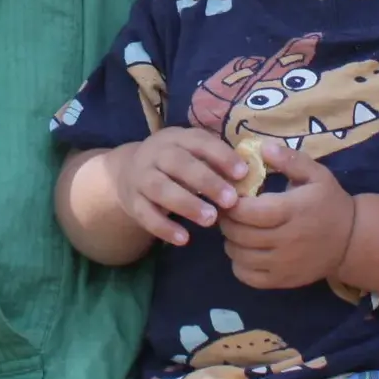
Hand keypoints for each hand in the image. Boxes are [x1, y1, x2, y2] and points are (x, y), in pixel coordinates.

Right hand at [109, 128, 247, 246]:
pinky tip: (184, 239)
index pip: (199, 142)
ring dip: (186, 204)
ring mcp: (141, 177)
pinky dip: (164, 227)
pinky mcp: (132, 201)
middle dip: (206, 181)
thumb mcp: (192, 155)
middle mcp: (156, 153)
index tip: (243, 173)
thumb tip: (251, 177)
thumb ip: (216, 163)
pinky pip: (146, 215)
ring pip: (160, 188)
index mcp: (177, 138)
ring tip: (210, 220)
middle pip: (179, 164)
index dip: (221, 156)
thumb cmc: (176, 166)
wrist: (128, 174)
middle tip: (231, 201)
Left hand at [219, 142, 357, 289]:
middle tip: (227, 211)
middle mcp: (286, 240)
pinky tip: (245, 251)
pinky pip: (248, 277)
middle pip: (240, 234)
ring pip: (239, 256)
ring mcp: (284, 264)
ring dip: (230, 241)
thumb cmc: (329, 203)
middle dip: (227, 221)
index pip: (248, 211)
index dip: (231, 204)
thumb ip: (289, 160)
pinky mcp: (283, 281)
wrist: (351, 240)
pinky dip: (239, 264)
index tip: (230, 196)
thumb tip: (262, 148)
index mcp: (292, 211)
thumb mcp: (316, 174)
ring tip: (236, 229)